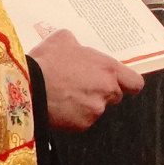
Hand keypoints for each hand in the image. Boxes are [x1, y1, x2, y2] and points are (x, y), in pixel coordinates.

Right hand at [28, 28, 143, 131]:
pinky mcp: (83, 125)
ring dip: (87, 104)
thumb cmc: (46, 61)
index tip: (120, 83)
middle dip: (102, 92)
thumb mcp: (62, 39)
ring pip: (97, 108)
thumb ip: (77, 43)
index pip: (134, 82)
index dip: (128, 83)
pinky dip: (74, 116)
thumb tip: (75, 45)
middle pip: (115, 96)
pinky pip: (83, 121)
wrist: (29, 87)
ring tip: (65, 95)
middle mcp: (107, 90)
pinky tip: (59, 106)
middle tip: (83, 86)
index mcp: (108, 68)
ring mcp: (96, 110)